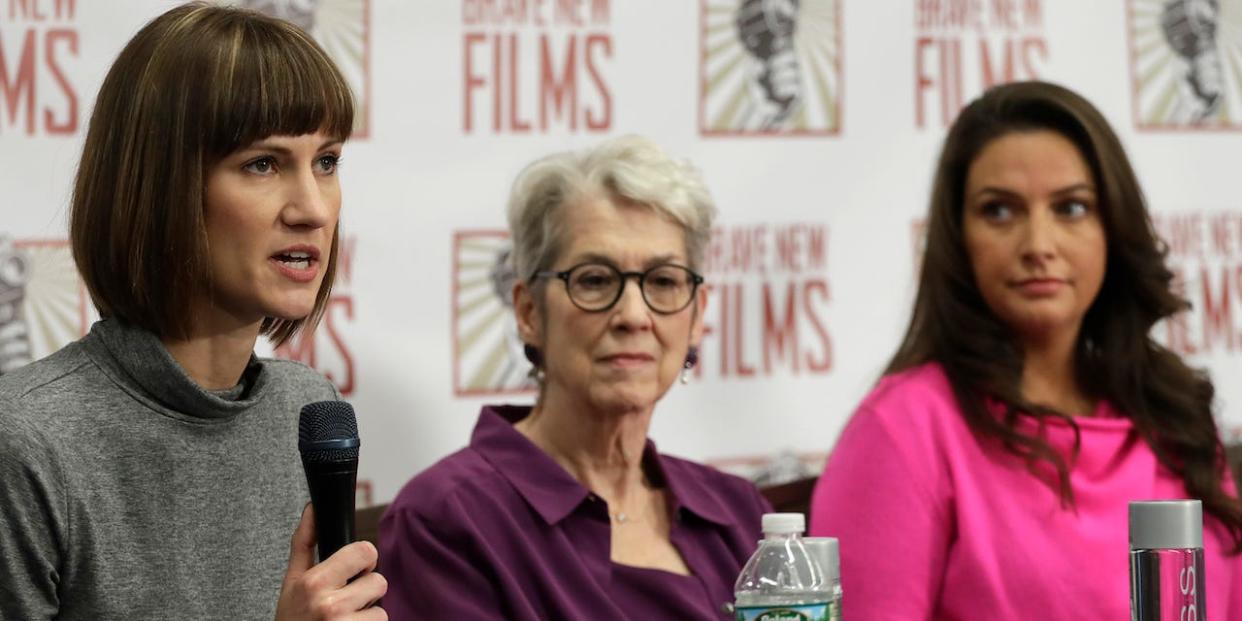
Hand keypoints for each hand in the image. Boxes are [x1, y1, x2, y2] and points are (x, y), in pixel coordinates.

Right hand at [275, 504, 387, 620]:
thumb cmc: (291, 618)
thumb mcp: (291, 581)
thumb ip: (304, 542)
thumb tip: (313, 507)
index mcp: (314, 582)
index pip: (365, 551)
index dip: (363, 560)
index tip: (354, 570)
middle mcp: (330, 605)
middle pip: (379, 581)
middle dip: (366, 591)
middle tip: (345, 602)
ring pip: (382, 610)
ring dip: (367, 616)